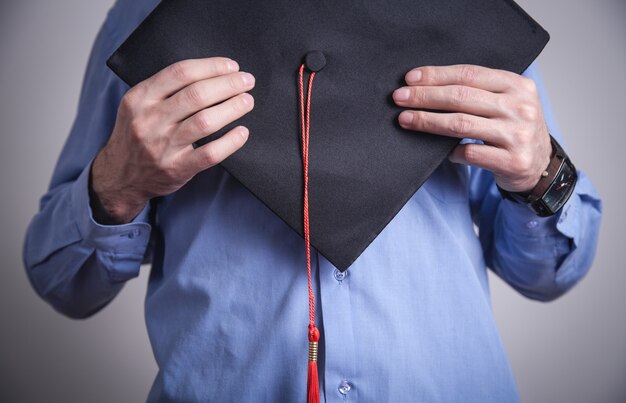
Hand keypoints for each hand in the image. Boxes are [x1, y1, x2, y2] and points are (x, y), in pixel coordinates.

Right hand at [91, 57, 254, 223]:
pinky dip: (230, 142)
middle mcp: (149, 120)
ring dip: (232, 108)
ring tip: (247, 101)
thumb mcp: (138, 107)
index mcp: (140, 98)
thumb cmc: (137, 135)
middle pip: (196, 95)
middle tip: (247, 81)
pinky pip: (209, 154)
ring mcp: (162, 146)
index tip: (231, 66)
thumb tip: (211, 74)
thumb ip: (164, 90)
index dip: (211, 67)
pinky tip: (242, 132)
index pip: (180, 73)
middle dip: (227, 84)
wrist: (120, 177)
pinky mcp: (176, 169)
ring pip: (205, 122)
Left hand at [392, 64, 550, 192]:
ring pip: (461, 124)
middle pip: (461, 97)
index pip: (469, 74)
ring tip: (406, 119)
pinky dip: (451, 152)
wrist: (541, 167)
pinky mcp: (513, 161)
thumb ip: (479, 92)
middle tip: (399, 98)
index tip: (410, 79)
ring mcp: (518, 135)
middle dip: (425, 96)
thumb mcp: (507, 102)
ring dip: (428, 121)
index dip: (437, 75)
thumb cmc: (514, 130)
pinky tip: (440, 152)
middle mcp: (520, 107)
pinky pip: (470, 153)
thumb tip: (428, 86)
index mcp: (518, 85)